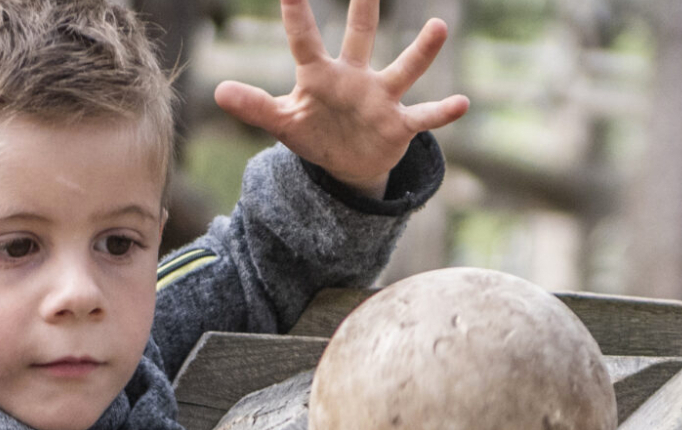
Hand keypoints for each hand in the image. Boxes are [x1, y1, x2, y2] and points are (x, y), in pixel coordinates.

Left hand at [213, 0, 468, 197]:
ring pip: (402, 69)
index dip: (295, 13)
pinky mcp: (399, 124)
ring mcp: (380, 98)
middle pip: (359, 36)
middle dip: (363, 8)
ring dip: (421, 51)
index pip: (303, 39)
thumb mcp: (283, 123)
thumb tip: (218, 91)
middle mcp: (354, 77)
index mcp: (320, 75)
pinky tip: (462, 103)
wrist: (349, 163)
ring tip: (439, 26)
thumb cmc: (315, 133)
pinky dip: (443, 113)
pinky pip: (424, 116)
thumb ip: (254, 107)